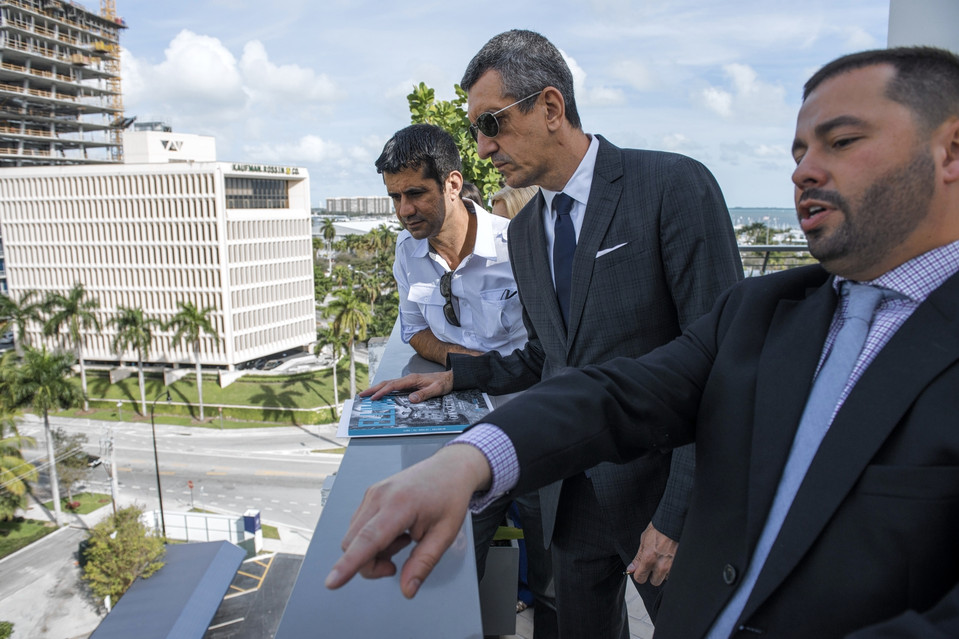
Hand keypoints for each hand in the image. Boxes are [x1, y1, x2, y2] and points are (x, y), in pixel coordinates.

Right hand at [325, 444, 491, 597]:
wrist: (449, 468)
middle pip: (353, 543)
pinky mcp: (370, 496)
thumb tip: (408, 590)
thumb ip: (423, 564)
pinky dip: (372, 539)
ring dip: (372, 551)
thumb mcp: (445, 534)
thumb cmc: (449, 496)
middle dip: (369, 564)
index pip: (368, 539)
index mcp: (400, 505)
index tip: (332, 582)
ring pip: (353, 537)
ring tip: (403, 541)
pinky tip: (396, 532)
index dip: (349, 563)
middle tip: (396, 563)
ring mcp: (372, 494)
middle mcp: (379, 497)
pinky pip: (359, 527)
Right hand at [361, 370, 453, 401]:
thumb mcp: (436, 390)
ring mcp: (408, 380)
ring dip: (377, 389)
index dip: (382, 392)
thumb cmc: (443, 383)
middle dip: (373, 389)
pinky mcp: (409, 384)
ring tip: (367, 395)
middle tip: (362, 395)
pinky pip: (394, 386)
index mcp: (412, 379)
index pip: (393, 385)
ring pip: (389, 384)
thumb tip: (411, 399)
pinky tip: (381, 394)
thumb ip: (423, 394)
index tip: (373, 398)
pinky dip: (384, 389)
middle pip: (387, 383)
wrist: (450, 377)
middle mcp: (408, 378)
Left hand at [627, 523, 677, 586]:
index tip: (639, 571)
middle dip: (652, 575)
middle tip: (652, 565)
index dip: (639, 575)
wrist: (673, 522)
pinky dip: (671, 568)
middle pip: (654, 582)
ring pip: (665, 578)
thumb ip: (638, 557)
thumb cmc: (659, 528)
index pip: (640, 578)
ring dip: (663, 572)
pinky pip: (674, 572)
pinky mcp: (680, 563)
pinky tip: (669, 558)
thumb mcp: (643, 541)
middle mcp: (661, 564)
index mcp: (649, 558)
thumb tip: (632, 568)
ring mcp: (672, 565)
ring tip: (662, 560)